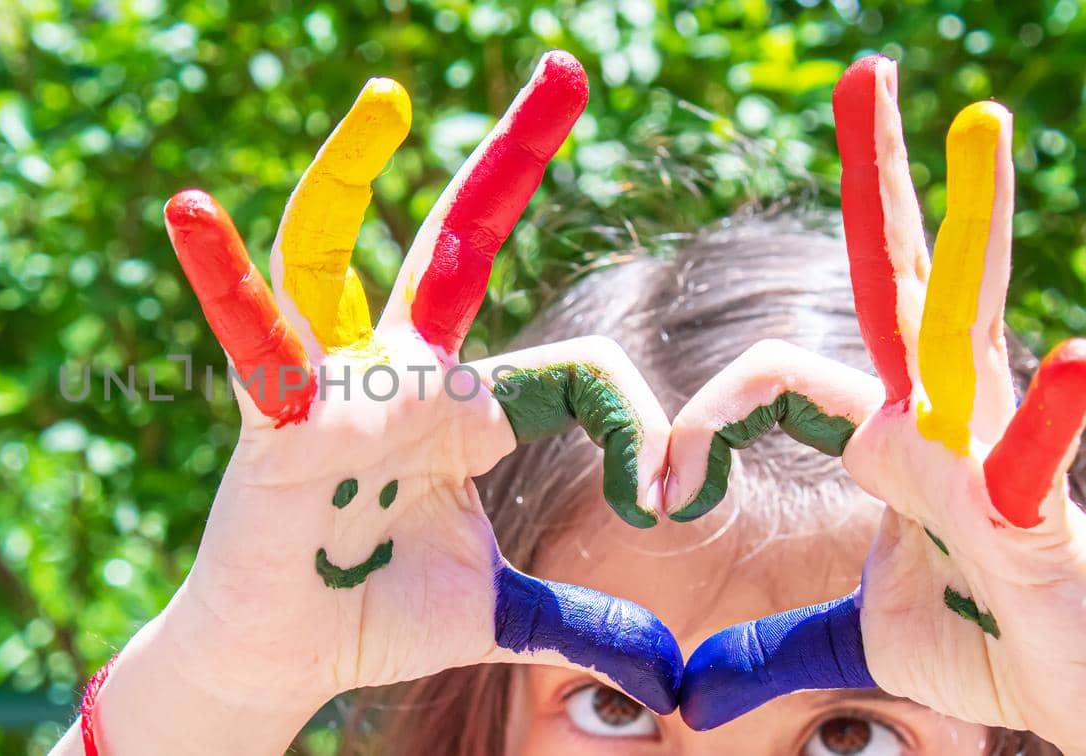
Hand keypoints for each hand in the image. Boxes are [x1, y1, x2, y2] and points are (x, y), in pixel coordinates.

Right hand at [83, 51, 682, 754]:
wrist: (287, 658)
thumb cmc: (377, 616)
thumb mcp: (499, 612)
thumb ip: (577, 620)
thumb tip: (665, 669)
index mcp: (468, 409)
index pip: (577, 371)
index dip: (635, 425)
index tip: (668, 498)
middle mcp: (405, 374)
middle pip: (460, 242)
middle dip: (512, 155)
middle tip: (567, 69)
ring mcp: (335, 386)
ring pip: (335, 255)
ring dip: (351, 174)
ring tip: (389, 98)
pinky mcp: (276, 418)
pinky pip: (253, 340)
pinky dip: (224, 281)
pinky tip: (193, 214)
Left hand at [665, 55, 1085, 749]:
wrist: (1083, 695)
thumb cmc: (995, 647)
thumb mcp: (863, 636)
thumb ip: (781, 640)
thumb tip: (700, 688)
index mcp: (891, 431)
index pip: (776, 374)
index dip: (703, 420)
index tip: (658, 495)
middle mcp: (943, 414)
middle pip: (896, 277)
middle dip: (878, 180)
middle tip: (866, 76)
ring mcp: (995, 448)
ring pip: (968, 321)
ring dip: (970, 226)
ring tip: (977, 125)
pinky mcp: (1035, 515)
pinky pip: (1040, 454)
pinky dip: (1062, 413)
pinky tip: (1080, 361)